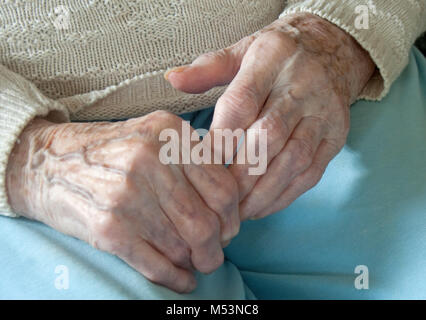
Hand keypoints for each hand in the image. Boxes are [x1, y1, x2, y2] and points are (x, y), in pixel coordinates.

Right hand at [6, 111, 239, 291]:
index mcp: (169, 133)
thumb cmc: (110, 151)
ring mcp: (127, 195)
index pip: (222, 188)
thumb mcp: (154, 134)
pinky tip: (182, 280)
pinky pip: (156, 265)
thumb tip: (230, 203)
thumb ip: (193, 156)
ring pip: (182, 247)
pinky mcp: (108, 228)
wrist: (49, 163)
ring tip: (194, 262)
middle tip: (213, 253)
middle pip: (205, 223)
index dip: (233, 217)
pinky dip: (175, 279)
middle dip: (216, 248)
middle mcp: (149, 160)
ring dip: (194, 263)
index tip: (229, 228)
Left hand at [166, 13, 374, 219]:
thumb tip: (172, 79)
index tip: (199, 166)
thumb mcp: (243, 49)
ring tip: (238, 212)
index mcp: (272, 59)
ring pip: (294, 159)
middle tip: (217, 200)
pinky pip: (312, 173)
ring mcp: (323, 114)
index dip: (219, 139)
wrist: (332, 50)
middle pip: (269, 136)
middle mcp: (302, 87)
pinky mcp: (336, 137)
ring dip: (263, 192)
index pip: (241, 103)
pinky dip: (286, 196)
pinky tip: (263, 206)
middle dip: (240, 175)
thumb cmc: (277, 56)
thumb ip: (208, 67)